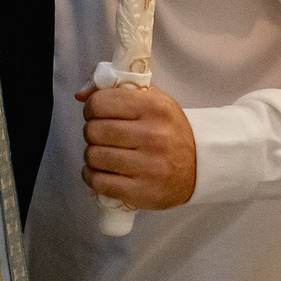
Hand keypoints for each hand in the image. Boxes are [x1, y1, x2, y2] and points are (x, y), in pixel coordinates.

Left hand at [77, 79, 195, 209]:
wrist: (200, 165)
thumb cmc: (169, 129)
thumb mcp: (151, 99)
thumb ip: (115, 89)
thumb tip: (80, 94)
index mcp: (153, 107)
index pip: (100, 103)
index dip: (92, 108)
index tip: (97, 114)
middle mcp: (152, 135)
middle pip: (94, 131)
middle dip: (92, 132)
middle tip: (101, 136)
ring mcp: (148, 166)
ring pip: (94, 156)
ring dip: (92, 155)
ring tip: (103, 154)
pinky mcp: (142, 192)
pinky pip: (99, 182)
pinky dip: (92, 176)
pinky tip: (101, 172)